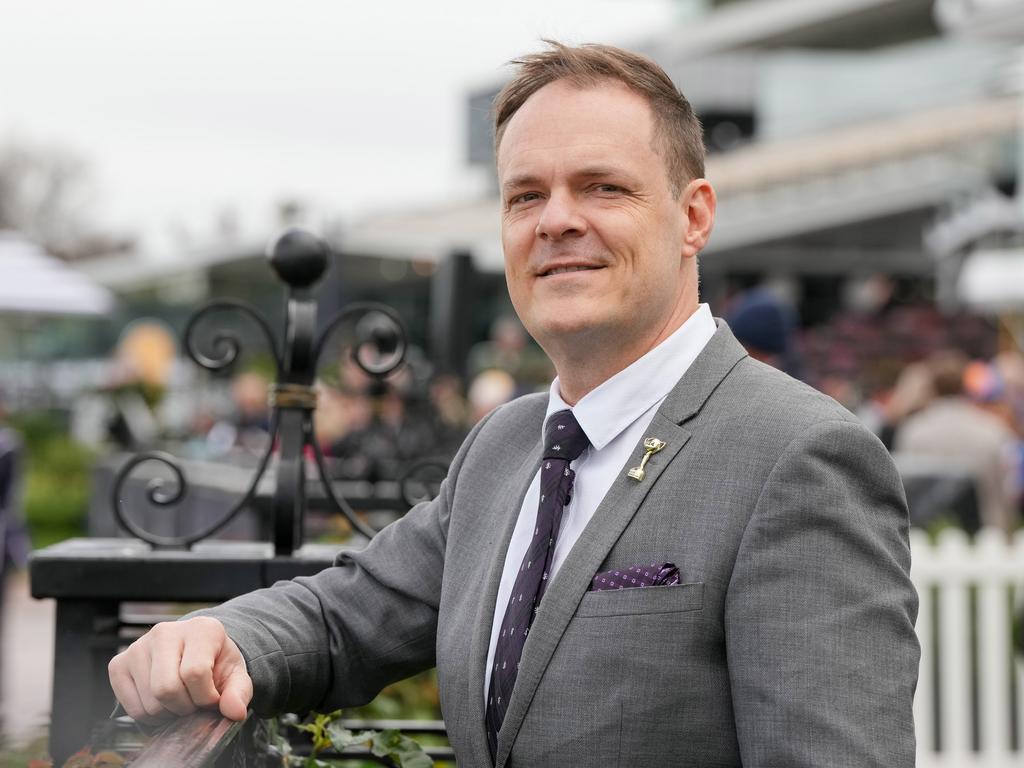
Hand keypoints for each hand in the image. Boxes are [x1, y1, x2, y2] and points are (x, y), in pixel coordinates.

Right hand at [108, 616, 251, 722]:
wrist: (194, 654)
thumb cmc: (215, 664)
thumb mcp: (235, 676)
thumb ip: (239, 693)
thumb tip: (234, 712)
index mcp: (200, 628)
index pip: (195, 673)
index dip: (206, 697)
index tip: (212, 698)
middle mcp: (165, 632)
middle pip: (166, 689)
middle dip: (185, 707)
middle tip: (194, 702)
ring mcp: (138, 646)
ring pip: (150, 703)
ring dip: (169, 713)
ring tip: (180, 699)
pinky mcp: (118, 664)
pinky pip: (132, 709)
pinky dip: (151, 717)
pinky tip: (163, 702)